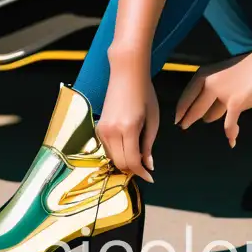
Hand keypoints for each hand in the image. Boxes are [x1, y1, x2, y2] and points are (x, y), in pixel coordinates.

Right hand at [95, 55, 157, 181]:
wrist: (127, 74)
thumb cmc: (144, 94)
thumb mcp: (152, 119)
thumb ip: (148, 144)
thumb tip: (148, 165)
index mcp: (128, 128)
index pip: (132, 161)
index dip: (141, 172)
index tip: (150, 177)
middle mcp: (112, 131)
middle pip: (120, 163)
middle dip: (132, 169)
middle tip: (144, 167)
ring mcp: (102, 129)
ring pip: (112, 158)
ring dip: (124, 161)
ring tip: (137, 154)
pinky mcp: (98, 127)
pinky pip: (107, 148)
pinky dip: (117, 152)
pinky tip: (127, 145)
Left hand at [174, 47, 251, 147]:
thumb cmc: (247, 67)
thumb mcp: (224, 75)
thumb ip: (216, 91)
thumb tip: (209, 112)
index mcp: (205, 75)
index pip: (187, 96)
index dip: (181, 109)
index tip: (176, 119)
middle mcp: (210, 85)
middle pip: (196, 108)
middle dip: (189, 118)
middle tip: (183, 126)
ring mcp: (223, 94)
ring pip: (211, 115)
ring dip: (211, 119)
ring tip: (208, 122)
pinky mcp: (236, 103)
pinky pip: (230, 124)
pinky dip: (231, 133)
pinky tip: (231, 140)